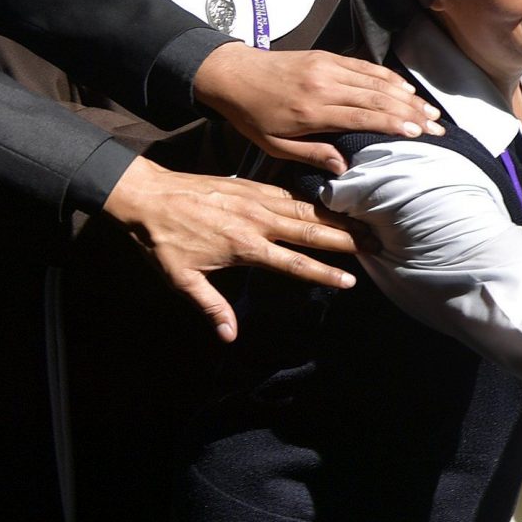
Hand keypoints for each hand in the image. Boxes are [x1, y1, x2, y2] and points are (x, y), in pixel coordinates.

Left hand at [99, 157, 363, 341]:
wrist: (146, 195)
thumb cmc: (162, 240)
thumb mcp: (181, 279)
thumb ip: (211, 306)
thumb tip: (229, 336)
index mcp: (245, 246)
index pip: (294, 263)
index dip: (324, 273)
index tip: (350, 280)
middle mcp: (258, 221)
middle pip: (311, 230)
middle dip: (345, 240)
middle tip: (374, 245)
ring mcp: (256, 200)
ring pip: (306, 208)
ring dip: (336, 217)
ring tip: (362, 223)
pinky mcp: (251, 185)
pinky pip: (290, 193)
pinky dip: (313, 199)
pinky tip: (329, 202)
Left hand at [192, 42, 441, 174]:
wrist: (231, 74)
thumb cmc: (252, 115)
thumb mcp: (274, 145)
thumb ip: (312, 154)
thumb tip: (345, 168)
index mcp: (311, 110)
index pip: (362, 117)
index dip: (393, 125)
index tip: (418, 134)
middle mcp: (324, 85)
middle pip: (378, 98)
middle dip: (411, 113)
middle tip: (436, 127)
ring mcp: (328, 67)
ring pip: (377, 81)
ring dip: (407, 96)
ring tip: (430, 111)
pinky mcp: (328, 57)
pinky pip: (366, 67)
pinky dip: (389, 78)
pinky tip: (406, 90)